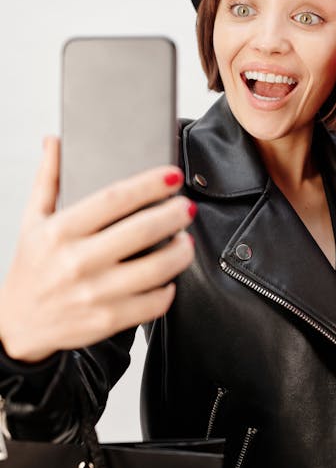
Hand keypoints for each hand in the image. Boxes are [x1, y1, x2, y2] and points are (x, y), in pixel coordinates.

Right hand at [0, 137, 194, 362]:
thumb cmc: (31, 269)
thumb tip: (54, 141)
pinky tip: (169, 276)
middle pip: (142, 230)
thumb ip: (48, 178)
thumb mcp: (32, 220)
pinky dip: (168, 288)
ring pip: (155, 268)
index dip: (149, 184)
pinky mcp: (107, 320)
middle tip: (187, 206)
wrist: (17, 326)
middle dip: (174, 214)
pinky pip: (152, 303)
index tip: (172, 175)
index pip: (114, 198)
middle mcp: (77, 261)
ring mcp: (94, 293)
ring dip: (180, 251)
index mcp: (60, 231)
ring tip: (186, 240)